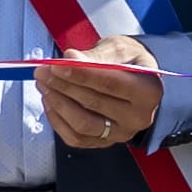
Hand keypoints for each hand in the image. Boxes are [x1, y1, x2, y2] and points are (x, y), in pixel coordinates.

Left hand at [32, 33, 163, 153]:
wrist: (137, 80)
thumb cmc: (129, 62)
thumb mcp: (119, 48)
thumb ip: (96, 55)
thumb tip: (70, 58)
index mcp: (148, 91)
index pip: (110, 83)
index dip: (80, 74)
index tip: (57, 66)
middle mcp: (138, 117)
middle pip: (94, 103)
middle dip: (63, 86)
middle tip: (43, 71)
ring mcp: (121, 134)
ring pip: (82, 125)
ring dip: (58, 104)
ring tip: (44, 84)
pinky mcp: (105, 143)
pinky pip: (76, 138)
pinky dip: (58, 121)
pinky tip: (50, 101)